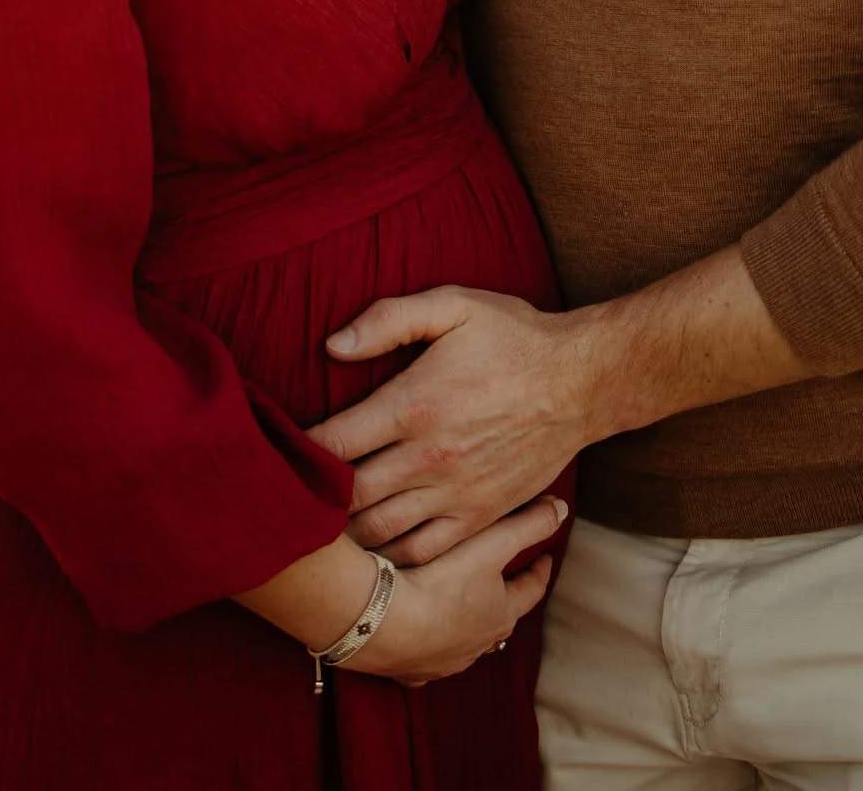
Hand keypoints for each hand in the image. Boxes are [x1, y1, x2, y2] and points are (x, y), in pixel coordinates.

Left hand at [309, 287, 590, 563]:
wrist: (583, 382)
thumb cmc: (514, 337)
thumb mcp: (454, 305)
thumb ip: (389, 319)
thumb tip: (332, 345)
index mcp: (414, 404)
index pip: (334, 443)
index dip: (298, 451)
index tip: (279, 449)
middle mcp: (430, 458)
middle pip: (347, 498)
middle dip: (313, 501)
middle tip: (288, 495)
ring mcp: (456, 493)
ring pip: (379, 533)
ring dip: (344, 534)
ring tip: (320, 523)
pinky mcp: (480, 516)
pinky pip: (423, 553)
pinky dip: (390, 557)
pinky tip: (372, 546)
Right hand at [339, 494, 566, 685]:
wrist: (384, 623)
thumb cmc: (441, 581)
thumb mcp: (491, 544)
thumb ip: (528, 524)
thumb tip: (562, 509)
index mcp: (501, 614)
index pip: (530, 590)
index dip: (538, 571)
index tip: (545, 557)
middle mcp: (478, 644)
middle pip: (499, 621)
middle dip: (503, 601)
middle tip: (504, 583)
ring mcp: (445, 662)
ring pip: (464, 644)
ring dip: (466, 626)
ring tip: (462, 610)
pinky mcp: (412, 670)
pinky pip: (424, 662)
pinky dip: (427, 650)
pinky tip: (420, 644)